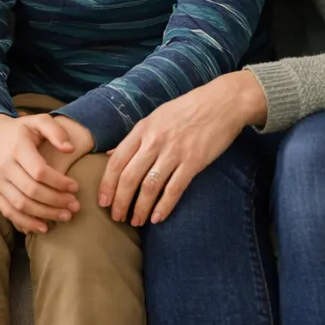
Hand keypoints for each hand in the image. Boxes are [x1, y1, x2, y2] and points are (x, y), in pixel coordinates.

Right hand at [0, 113, 82, 233]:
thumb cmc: (18, 130)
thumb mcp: (37, 121)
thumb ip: (55, 131)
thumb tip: (70, 149)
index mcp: (17, 147)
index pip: (39, 171)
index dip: (59, 182)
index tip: (75, 187)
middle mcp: (4, 166)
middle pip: (32, 190)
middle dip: (56, 201)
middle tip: (75, 206)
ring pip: (21, 204)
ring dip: (45, 214)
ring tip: (65, 216)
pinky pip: (8, 212)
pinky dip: (26, 223)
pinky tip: (44, 227)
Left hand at [100, 70, 266, 226]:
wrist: (222, 103)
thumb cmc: (187, 109)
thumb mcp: (155, 117)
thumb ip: (135, 137)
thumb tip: (112, 153)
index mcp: (142, 129)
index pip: (116, 161)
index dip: (107, 184)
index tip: (102, 201)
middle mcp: (154, 141)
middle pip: (129, 177)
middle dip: (120, 201)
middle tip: (116, 217)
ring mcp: (174, 152)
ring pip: (149, 186)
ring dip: (140, 208)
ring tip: (136, 221)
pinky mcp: (193, 162)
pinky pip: (174, 189)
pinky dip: (164, 206)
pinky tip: (157, 218)